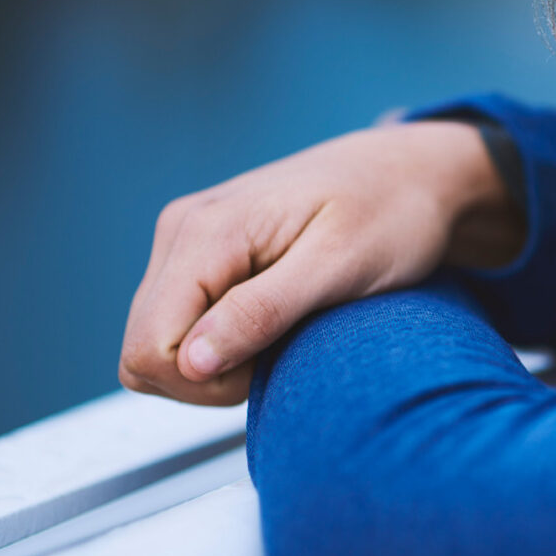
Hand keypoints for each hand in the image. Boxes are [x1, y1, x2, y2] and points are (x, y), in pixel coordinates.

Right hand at [119, 119, 523, 405]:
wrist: (410, 173)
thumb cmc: (391, 213)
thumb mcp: (339, 267)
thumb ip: (263, 311)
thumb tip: (192, 362)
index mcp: (208, 231)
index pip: (150, 349)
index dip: (209, 382)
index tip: (274, 361)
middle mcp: (182, 230)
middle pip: (145, 352)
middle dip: (212, 377)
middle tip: (287, 347)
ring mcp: (187, 240)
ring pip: (161, 344)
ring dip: (220, 361)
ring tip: (287, 329)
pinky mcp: (202, 254)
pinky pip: (183, 324)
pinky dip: (226, 341)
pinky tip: (277, 320)